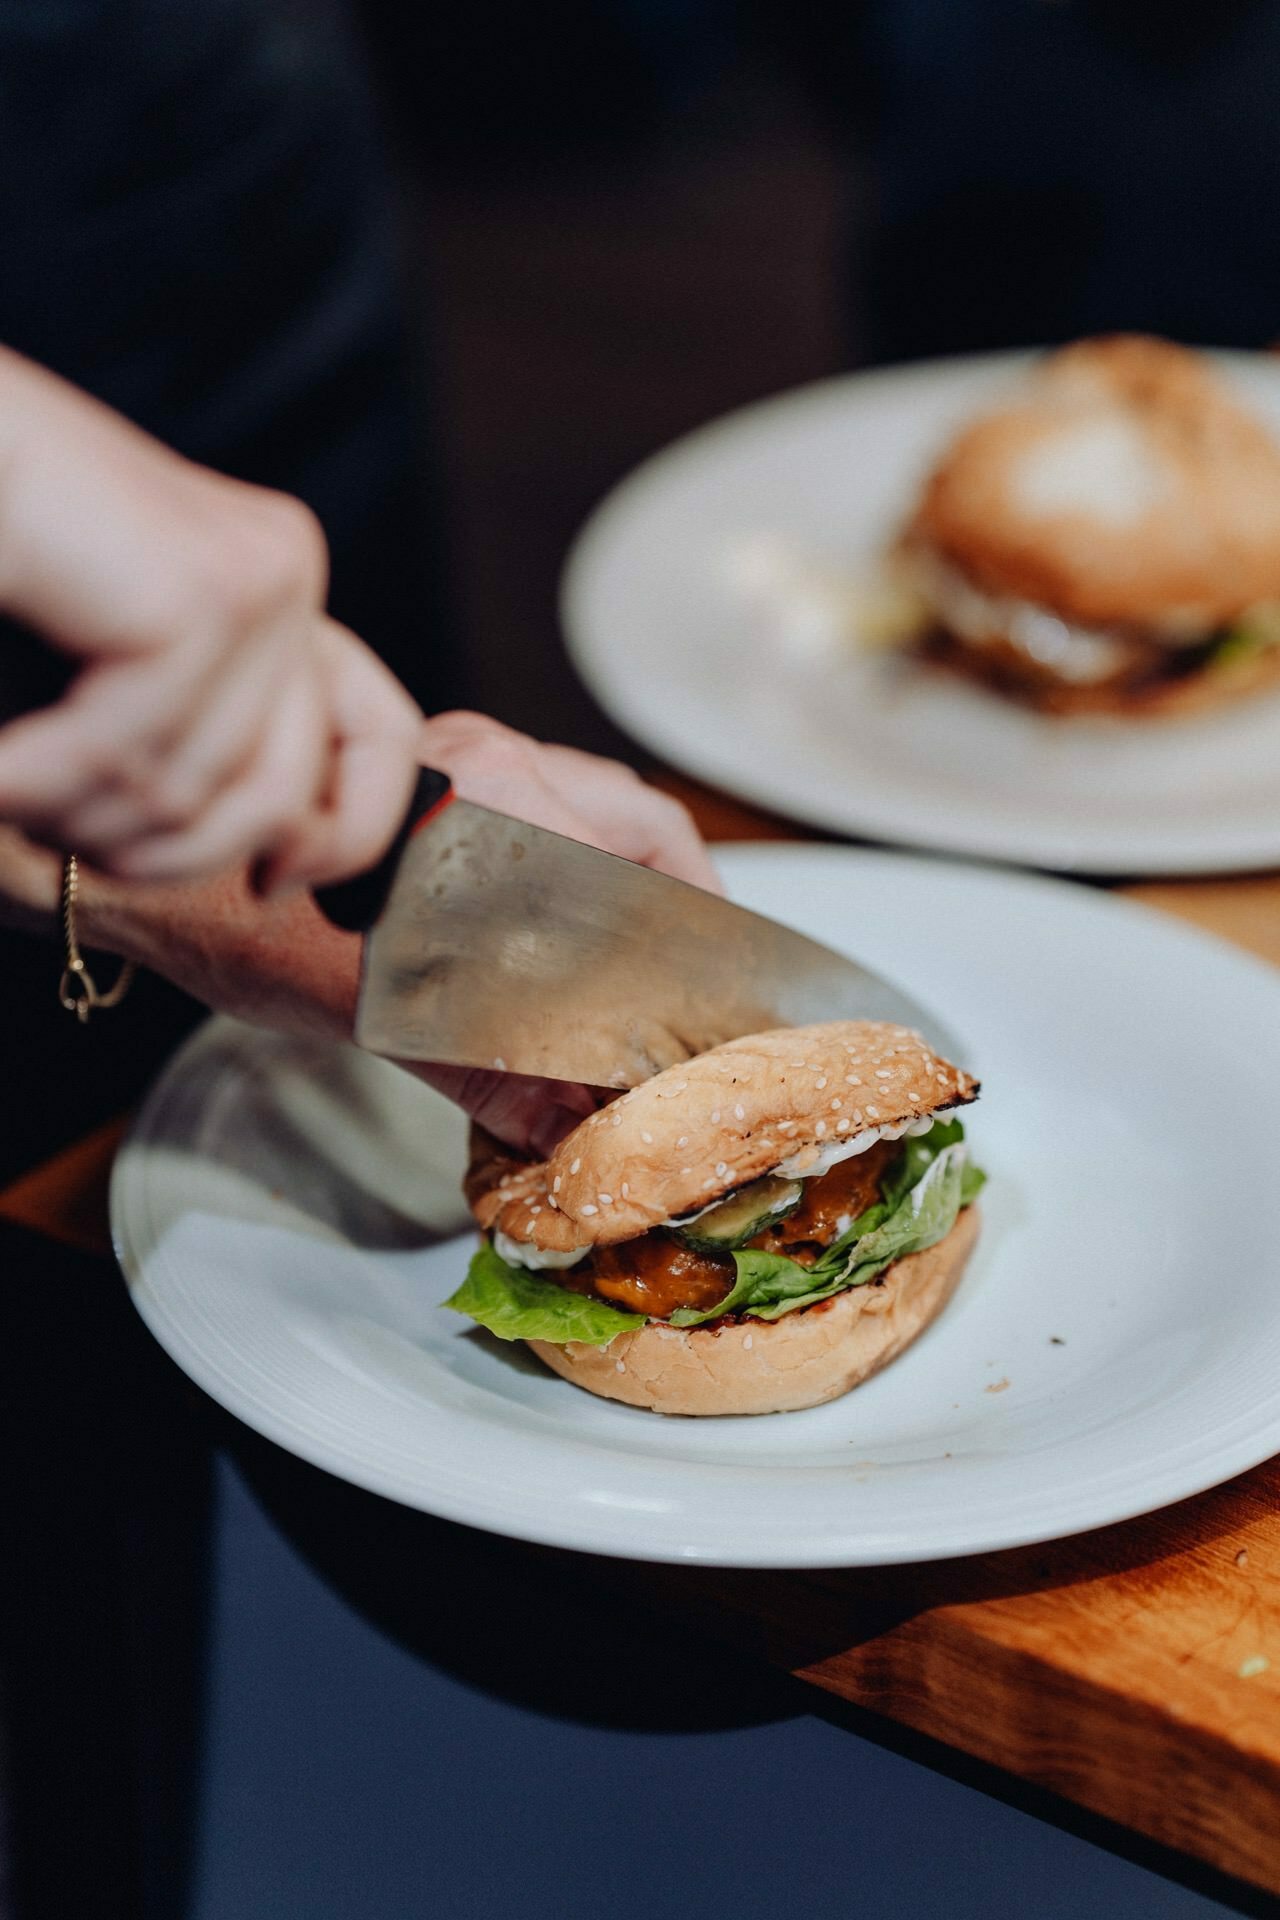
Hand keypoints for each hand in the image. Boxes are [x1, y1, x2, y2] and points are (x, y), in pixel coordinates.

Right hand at [0, 347, 421, 888]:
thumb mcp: (96, 693)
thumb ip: (184, 761)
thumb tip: (288, 869)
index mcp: (267, 590)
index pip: (384, 737)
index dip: (351, 839)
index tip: (272, 890)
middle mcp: (279, 569)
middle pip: (282, 796)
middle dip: (161, 854)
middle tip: (49, 829)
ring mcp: (252, 573)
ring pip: (195, 794)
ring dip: (73, 819)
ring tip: (4, 777)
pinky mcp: (200, 590)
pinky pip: (136, 758)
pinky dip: (38, 784)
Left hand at [6, 715, 720, 1158]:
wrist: (144, 862)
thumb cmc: (249, 918)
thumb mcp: (383, 1009)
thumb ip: (494, 1069)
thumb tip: (576, 1130)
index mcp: (502, 806)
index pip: (650, 860)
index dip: (700, 932)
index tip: (714, 1000)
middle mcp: (493, 759)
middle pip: (637, 819)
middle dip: (677, 900)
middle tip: (690, 982)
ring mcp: (459, 753)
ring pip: (588, 807)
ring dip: (621, 882)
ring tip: (630, 967)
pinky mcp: (429, 769)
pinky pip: (534, 806)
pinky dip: (564, 868)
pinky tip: (553, 935)